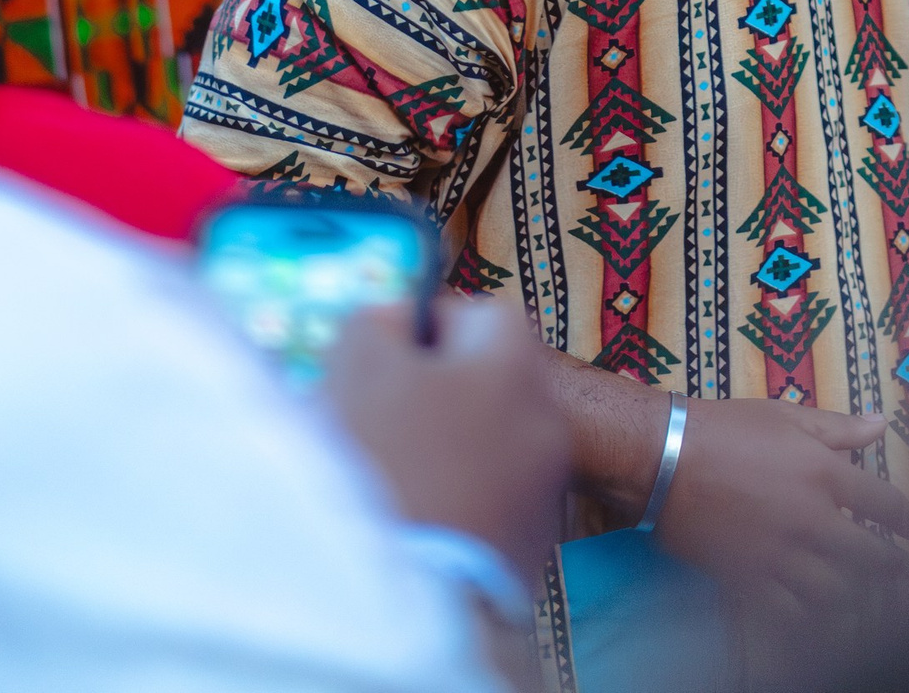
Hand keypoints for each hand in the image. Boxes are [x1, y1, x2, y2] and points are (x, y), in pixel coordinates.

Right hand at [323, 297, 566, 587]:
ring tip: (402, 479)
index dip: (421, 336)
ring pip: (487, 446)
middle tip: (385, 426)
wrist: (412, 592)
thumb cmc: (387, 458)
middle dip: (434, 397)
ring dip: (449, 453)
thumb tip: (396, 319)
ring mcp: (547, 486)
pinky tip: (424, 520)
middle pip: (483, 383)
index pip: (473, 314)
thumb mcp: (362, 361)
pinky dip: (463, 504)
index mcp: (514, 357)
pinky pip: (492, 503)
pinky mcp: (533, 547)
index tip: (384, 371)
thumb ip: (380, 323)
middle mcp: (546, 414)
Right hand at [655, 398, 908, 619]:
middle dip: (891, 566)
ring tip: (860, 591)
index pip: (887, 504)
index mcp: (825, 472)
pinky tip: (817, 612)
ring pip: (837, 594)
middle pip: (870, 558)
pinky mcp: (751, 582)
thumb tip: (881, 424)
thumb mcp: (787, 416)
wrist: (667, 460)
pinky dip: (810, 618)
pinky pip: (793, 615)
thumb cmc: (728, 429)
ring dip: (854, 594)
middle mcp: (812, 519)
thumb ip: (839, 427)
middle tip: (898, 568)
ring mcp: (782, 556)